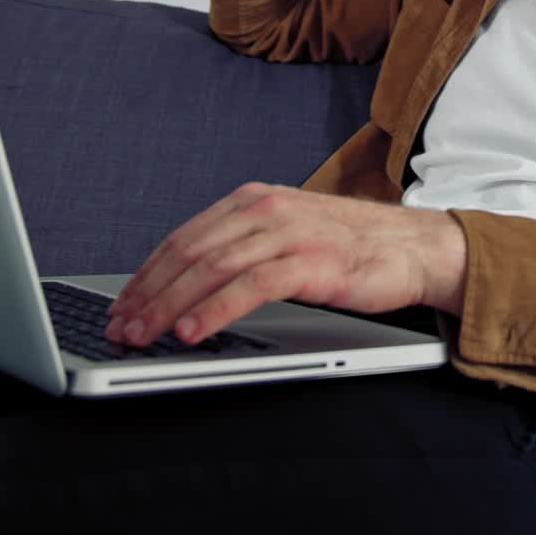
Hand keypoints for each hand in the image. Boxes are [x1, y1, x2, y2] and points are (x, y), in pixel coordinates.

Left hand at [104, 183, 466, 346]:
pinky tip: (193, 331)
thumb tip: (189, 285)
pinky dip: (216, 309)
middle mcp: (269, 208)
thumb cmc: (351, 247)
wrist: (414, 246)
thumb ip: (245, 248)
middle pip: (191, 252)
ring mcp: (291, 232)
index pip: (185, 236)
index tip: (121, 305)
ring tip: (145, 335)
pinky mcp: (313, 261)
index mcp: (257, 199)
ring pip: (214, 267)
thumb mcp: (289, 235)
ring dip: (171, 305)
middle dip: (149, 293)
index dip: (147, 273)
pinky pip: (252, 285)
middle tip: (121, 327)